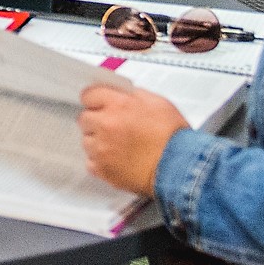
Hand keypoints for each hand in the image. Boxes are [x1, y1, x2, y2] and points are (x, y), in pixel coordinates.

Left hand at [80, 78, 188, 195]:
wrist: (179, 167)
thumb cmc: (173, 137)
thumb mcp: (158, 102)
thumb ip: (134, 95)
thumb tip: (123, 95)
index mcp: (118, 105)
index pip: (89, 95)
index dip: (96, 99)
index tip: (99, 104)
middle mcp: (106, 125)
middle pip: (84, 118)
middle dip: (96, 120)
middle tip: (112, 126)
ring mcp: (102, 149)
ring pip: (86, 141)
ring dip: (98, 142)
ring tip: (118, 146)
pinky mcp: (103, 169)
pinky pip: (91, 163)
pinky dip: (100, 162)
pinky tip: (116, 160)